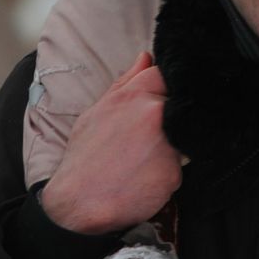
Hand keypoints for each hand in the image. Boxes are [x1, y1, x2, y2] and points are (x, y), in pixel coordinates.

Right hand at [41, 52, 182, 234]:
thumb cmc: (85, 156)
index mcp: (134, 95)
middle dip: (164, 122)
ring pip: (179, 140)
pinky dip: (163, 174)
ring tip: (138, 162)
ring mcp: (168, 144)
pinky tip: (143, 179)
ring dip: (166, 148)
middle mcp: (155, 114)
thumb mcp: (97, 112)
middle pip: (176, 108)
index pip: (164, 76)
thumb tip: (145, 57)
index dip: (160, 90)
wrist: (80, 201)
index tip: (152, 104)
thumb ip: (125, 83)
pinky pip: (176, 168)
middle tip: (140, 141)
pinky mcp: (175, 172)